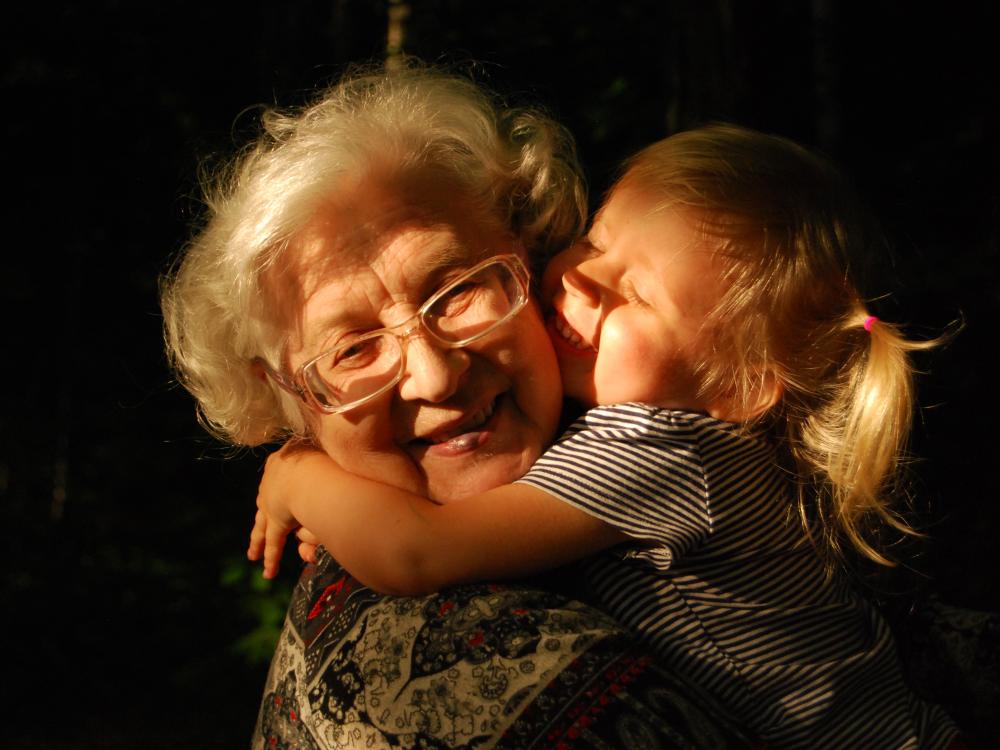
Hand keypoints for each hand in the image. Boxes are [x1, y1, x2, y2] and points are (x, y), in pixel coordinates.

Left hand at [247, 442, 319, 577]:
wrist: (312, 470)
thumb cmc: (326, 454)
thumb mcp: (323, 452)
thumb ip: (324, 462)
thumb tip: (325, 464)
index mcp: (283, 458)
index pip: (278, 474)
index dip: (278, 483)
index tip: (279, 488)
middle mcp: (273, 481)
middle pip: (265, 502)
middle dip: (262, 517)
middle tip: (258, 529)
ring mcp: (272, 502)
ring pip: (263, 525)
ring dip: (258, 541)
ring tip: (254, 555)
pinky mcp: (278, 522)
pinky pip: (274, 544)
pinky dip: (271, 558)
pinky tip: (268, 571)